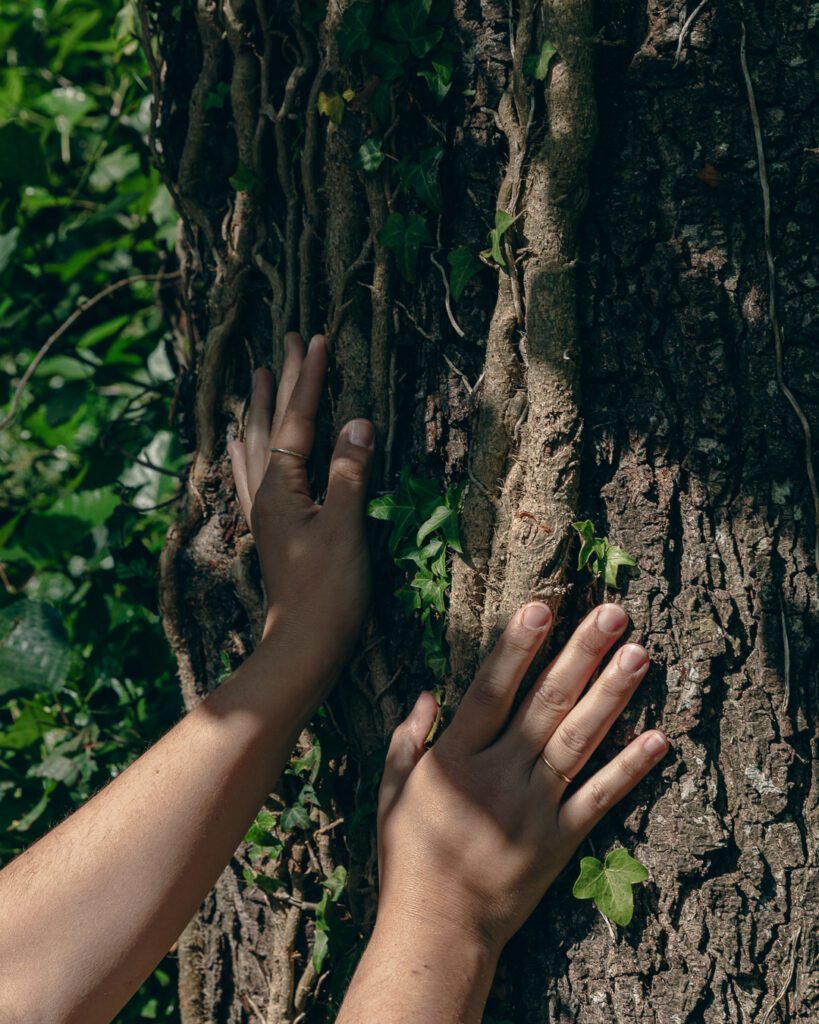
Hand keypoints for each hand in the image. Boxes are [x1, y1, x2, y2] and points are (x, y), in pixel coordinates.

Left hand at [228, 333, 373, 697]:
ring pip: (257, 446)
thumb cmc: (328, 592)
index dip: (308, 379)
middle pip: (272, 424)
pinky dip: (245, 453)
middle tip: (290, 340)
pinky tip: (236, 445)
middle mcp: (266, 493)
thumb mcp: (345, 529)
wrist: (304, 647)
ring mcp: (266, 512)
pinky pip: (252, 477)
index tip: (315, 339)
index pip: (297, 419)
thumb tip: (357, 421)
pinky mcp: (273, 530)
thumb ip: (350, 473)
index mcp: (282, 487)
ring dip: (259, 408)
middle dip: (283, 381)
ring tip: (256, 376)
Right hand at [376, 601, 667, 952]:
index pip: (490, 691)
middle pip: (545, 704)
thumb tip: (426, 692)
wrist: (439, 931)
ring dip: (612, 695)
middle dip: (580, 654)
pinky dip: (629, 769)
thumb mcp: (391, 793)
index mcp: (455, 760)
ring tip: (639, 654)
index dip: (516, 649)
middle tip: (612, 613)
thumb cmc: (409, 858)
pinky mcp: (560, 841)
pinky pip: (600, 799)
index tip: (541, 609)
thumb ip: (407, 740)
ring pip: (578, 741)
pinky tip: (658, 738)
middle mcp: (499, 776)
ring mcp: (534, 808)